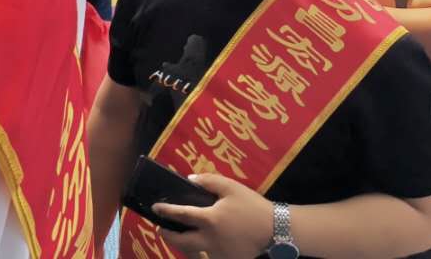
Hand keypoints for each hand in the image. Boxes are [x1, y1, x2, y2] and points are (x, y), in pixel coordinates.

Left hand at [155, 173, 273, 258]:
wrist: (275, 229)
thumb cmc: (252, 206)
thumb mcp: (231, 187)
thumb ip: (208, 181)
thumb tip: (191, 179)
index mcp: (210, 219)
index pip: (180, 215)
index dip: (165, 211)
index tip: (155, 208)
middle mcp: (210, 239)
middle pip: (181, 241)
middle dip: (167, 235)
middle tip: (160, 228)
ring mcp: (218, 253)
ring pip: (192, 252)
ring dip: (182, 245)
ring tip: (177, 236)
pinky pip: (208, 257)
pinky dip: (199, 252)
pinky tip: (198, 245)